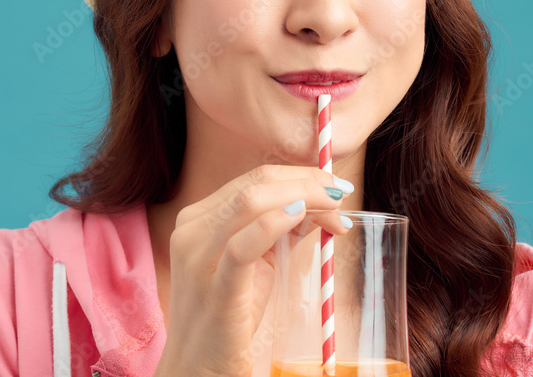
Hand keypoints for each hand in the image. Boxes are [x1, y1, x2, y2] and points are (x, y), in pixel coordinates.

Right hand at [152, 164, 351, 376]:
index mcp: (198, 218)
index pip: (254, 179)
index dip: (299, 175)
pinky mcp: (214, 288)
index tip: (334, 187)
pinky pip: (242, 246)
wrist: (198, 369)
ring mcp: (197, 257)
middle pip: (256, 183)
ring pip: (250, 202)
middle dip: (307, 182)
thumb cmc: (229, 317)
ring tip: (334, 209)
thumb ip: (281, 231)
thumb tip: (319, 204)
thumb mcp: (256, 264)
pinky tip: (300, 215)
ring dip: (303, 196)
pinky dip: (274, 223)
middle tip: (341, 194)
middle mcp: (192, 229)